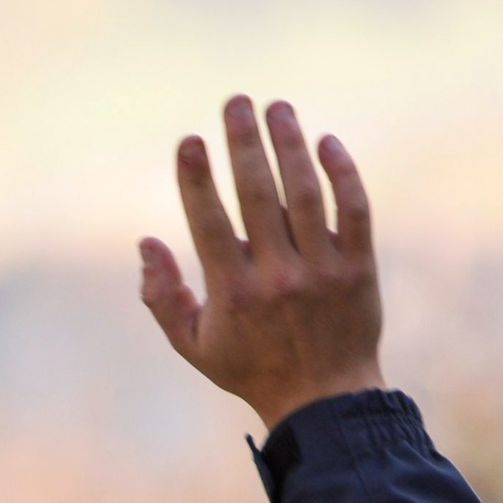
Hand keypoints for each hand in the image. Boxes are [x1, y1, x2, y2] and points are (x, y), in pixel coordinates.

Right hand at [138, 96, 383, 433]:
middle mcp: (277, 277)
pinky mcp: (358, 267)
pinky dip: (341, 173)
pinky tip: (325, 143)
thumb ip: (162, 296)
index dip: (197, 178)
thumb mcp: (193, 345)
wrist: (324, 400)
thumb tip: (145, 242)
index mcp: (232, 293)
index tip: (190, 139)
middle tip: (236, 102)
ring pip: (305, 194)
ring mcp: (321, 270)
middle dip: (244, 143)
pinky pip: (353, 210)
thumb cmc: (251, 368)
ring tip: (278, 108)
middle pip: (258, 195)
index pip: (210, 223)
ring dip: (290, 145)